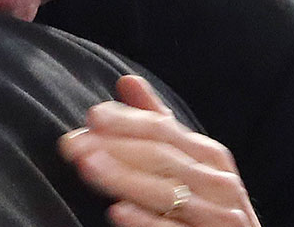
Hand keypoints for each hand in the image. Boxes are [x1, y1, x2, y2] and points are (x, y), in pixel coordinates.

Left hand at [58, 75, 260, 226]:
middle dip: (114, 148)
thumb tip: (127, 80)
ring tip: (87, 167)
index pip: (164, 130)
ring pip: (166, 193)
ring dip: (124, 179)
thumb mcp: (188, 163)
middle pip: (161, 158)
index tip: (92, 117)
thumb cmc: (206, 206)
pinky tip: (117, 212)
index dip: (127, 121)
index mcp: (210, 156)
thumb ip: (158, 125)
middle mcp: (220, 183)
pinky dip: (146, 222)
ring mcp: (221, 217)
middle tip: (73, 144)